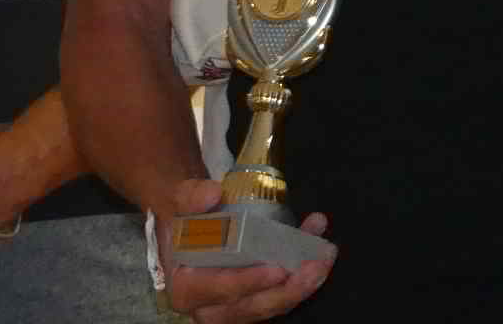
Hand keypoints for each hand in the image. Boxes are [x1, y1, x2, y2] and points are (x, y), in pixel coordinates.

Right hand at [159, 179, 334, 322]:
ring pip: (271, 305)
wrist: (190, 223)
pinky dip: (302, 275)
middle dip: (287, 290)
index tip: (277, 269)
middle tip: (314, 266)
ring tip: (324, 257)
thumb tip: (210, 194)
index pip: (219, 290)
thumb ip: (190, 197)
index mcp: (186, 288)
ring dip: (302, 285)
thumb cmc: (185, 217)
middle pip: (252, 307)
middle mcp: (209, 306)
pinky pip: (281, 294)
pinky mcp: (255, 299)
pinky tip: (319, 250)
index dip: (249, 282)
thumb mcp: (178, 201)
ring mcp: (234, 307)